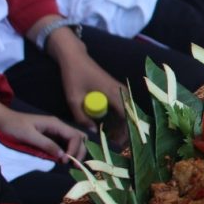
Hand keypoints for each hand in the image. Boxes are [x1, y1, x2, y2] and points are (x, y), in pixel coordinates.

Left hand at [0, 96, 85, 161]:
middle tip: (74, 165)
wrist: (3, 120)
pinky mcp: (52, 136)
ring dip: (76, 151)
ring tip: (71, 163)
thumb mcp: (29, 136)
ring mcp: (56, 131)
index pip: (74, 136)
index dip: (74, 149)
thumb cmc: (14, 127)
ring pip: (75, 139)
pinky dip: (69, 151)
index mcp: (56, 124)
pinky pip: (66, 143)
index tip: (66, 161)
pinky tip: (64, 159)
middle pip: (79, 137)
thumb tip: (62, 156)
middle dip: (79, 151)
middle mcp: (59, 126)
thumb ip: (46, 144)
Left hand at [42, 25, 127, 141]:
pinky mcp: (117, 90)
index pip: (127, 117)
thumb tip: (91, 132)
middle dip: (125, 132)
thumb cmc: (74, 76)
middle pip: (130, 116)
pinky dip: (119, 119)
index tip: (118, 144)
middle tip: (114, 145)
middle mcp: (121, 92)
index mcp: (114, 93)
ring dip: (122, 126)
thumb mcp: (74, 99)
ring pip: (127, 112)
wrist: (76, 58)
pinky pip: (123, 108)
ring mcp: (120, 90)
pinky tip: (110, 127)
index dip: (126, 132)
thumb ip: (82, 117)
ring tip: (112, 139)